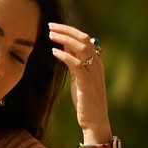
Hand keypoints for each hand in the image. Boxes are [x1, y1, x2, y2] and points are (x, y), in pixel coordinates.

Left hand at [48, 23, 110, 138]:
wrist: (95, 121)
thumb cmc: (85, 101)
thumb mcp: (79, 78)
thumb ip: (74, 62)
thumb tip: (65, 47)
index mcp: (96, 62)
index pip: (85, 39)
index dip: (70, 31)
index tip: (55, 27)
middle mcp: (97, 64)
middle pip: (84, 39)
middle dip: (66, 30)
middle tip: (50, 26)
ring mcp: (93, 73)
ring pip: (82, 47)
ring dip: (65, 39)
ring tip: (51, 35)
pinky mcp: (87, 82)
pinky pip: (76, 63)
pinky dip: (65, 55)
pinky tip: (54, 52)